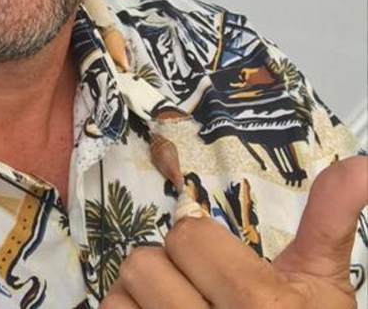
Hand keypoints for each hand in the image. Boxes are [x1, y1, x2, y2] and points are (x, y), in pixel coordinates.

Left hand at [100, 156, 366, 307]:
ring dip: (138, 301)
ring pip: (117, 300)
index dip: (199, 246)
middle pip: (143, 265)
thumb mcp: (324, 285)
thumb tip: (363, 164)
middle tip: (195, 291)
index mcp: (259, 304)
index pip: (186, 236)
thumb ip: (329, 219)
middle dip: (167, 273)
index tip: (218, 265)